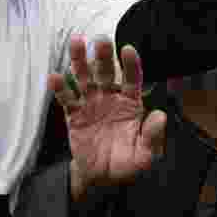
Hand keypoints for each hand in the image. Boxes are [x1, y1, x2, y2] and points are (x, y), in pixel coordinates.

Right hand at [48, 37, 165, 200]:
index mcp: (130, 104)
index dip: (130, 64)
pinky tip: (55, 77)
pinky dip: (60, 88)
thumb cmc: (126, 163)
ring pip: (84, 78)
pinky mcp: (74, 115)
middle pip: (106, 72)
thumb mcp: (144, 154)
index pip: (131, 79)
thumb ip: (152, 136)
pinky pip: (66, 99)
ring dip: (79, 60)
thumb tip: (160, 116)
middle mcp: (110, 98)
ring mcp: (90, 104)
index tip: (127, 49)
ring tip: (76, 42)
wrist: (101, 178)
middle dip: (103, 56)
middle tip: (101, 39)